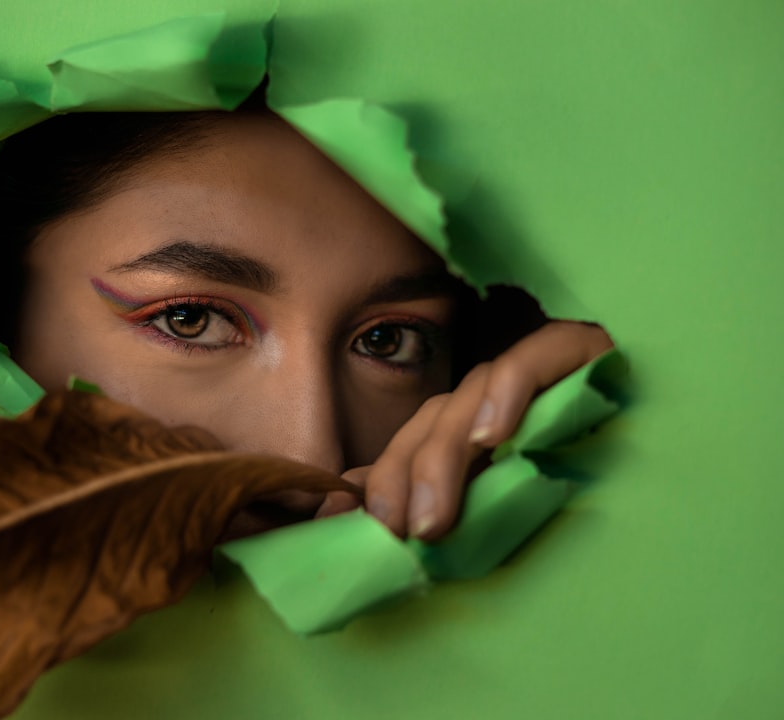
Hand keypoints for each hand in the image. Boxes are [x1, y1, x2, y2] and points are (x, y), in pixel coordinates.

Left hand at [316, 321, 613, 539]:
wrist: (675, 450)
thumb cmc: (583, 474)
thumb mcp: (497, 501)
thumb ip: (431, 498)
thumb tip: (342, 510)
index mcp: (471, 423)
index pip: (413, 440)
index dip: (381, 476)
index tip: (362, 525)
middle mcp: (494, 392)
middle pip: (434, 418)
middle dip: (406, 477)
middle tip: (400, 535)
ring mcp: (533, 368)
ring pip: (472, 396)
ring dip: (448, 457)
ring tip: (436, 516)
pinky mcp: (578, 348)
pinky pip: (537, 359)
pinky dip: (511, 392)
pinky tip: (499, 434)